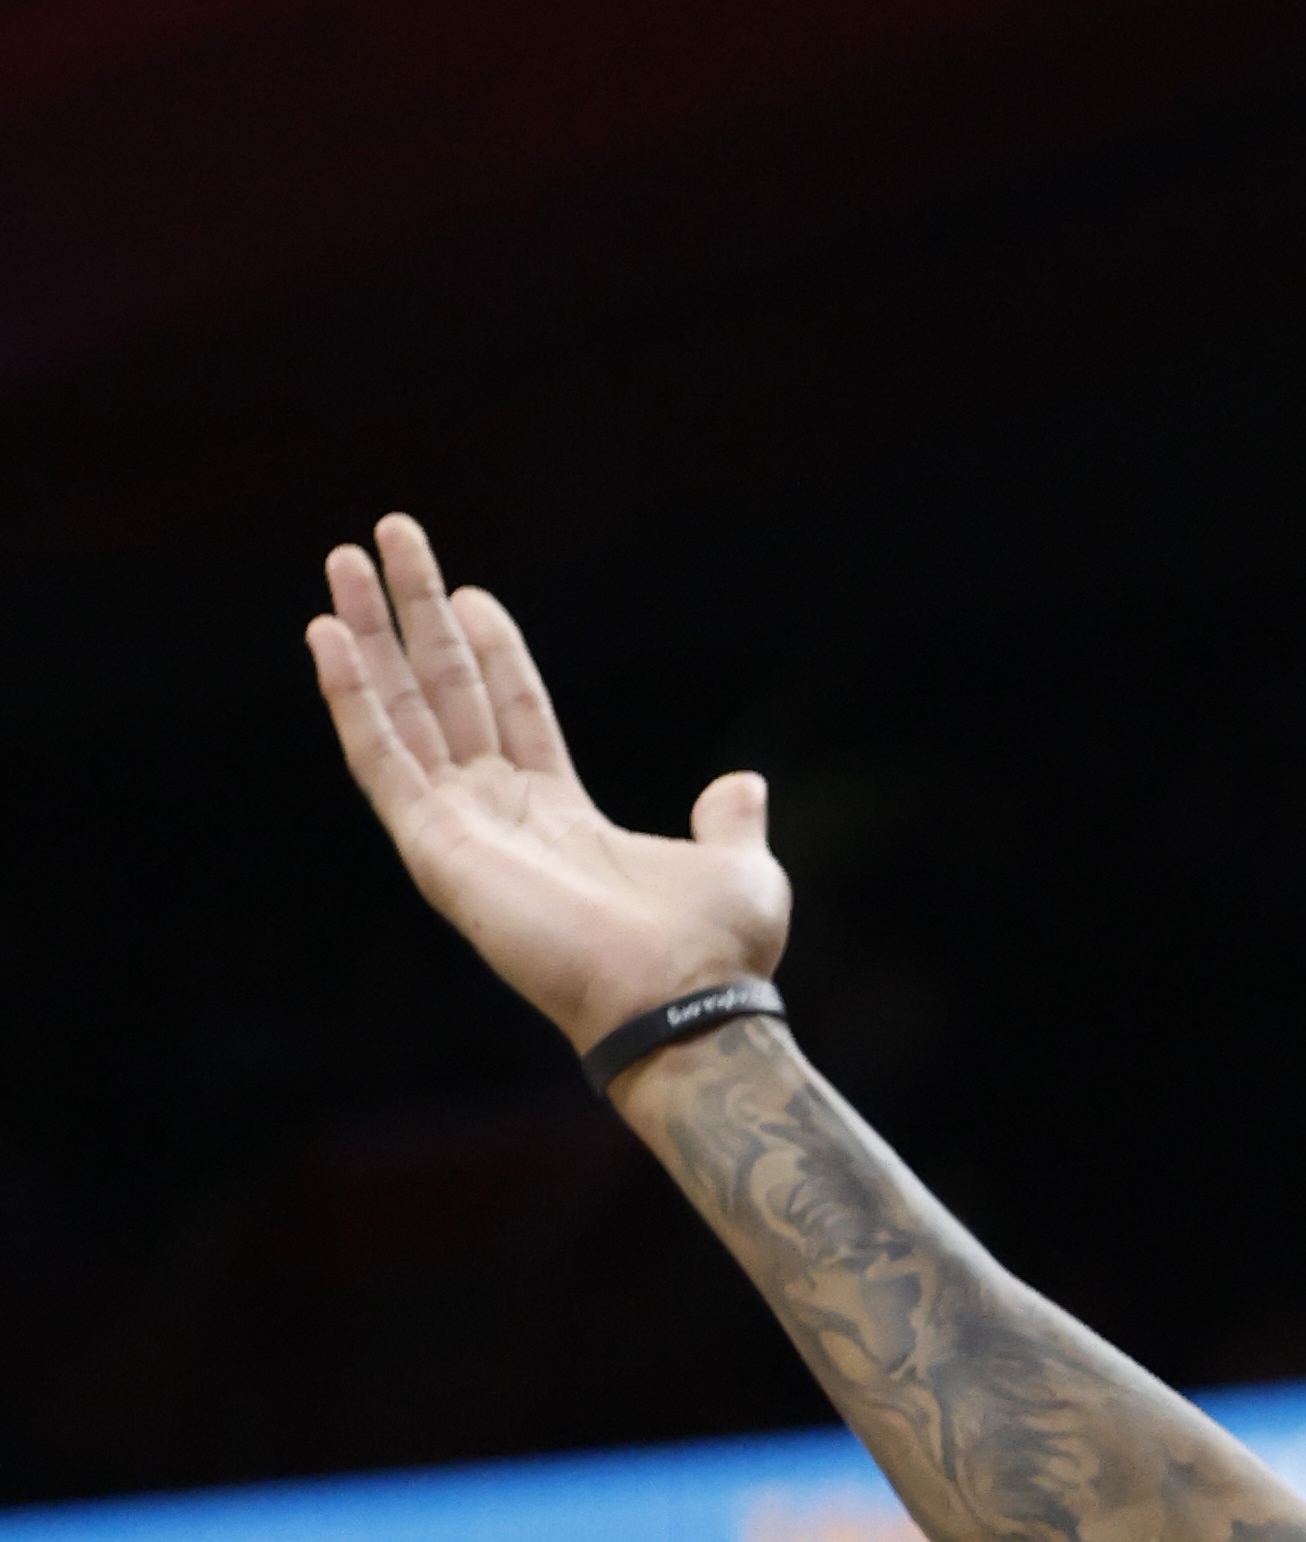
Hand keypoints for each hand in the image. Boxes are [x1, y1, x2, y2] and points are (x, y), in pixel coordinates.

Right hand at [307, 513, 789, 1055]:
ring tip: (343, 560)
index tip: (468, 592)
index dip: (491, 650)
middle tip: (385, 541)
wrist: (685, 1001)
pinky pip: (380, 757)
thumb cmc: (714, 951)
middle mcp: (502, 815)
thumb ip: (728, 822)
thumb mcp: (738, 868)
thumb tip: (742, 785)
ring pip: (400, 710)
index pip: (514, 710)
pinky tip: (326, 634)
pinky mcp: (435, 846)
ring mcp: (462, 828)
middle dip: (415, 618)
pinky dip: (350, 696)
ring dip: (369, 636)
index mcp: (564, 814)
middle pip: (445, 693)